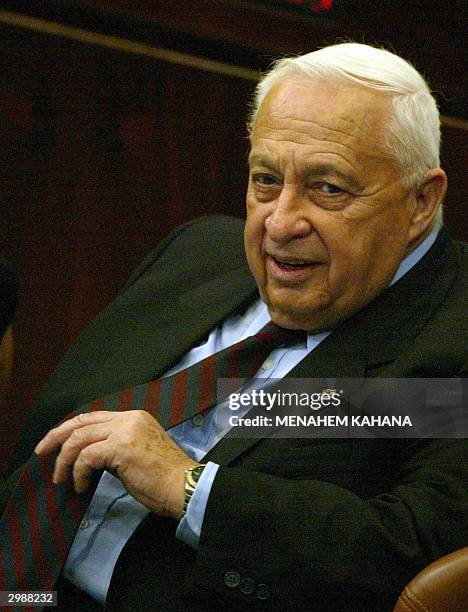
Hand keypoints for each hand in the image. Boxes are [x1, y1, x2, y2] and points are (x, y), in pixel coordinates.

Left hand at [34, 410, 197, 519]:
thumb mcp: (139, 451)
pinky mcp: (120, 447)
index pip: (93, 417)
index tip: (54, 443)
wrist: (184, 485)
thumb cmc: (164, 476)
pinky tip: (82, 486)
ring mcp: (124, 430)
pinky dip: (78, 473)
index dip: (70, 428)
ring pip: (79, 439)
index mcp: (134, 416)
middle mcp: (128, 418)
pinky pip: (86, 457)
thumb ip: (116, 446)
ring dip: (64, 461)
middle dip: (56, 437)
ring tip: (61, 478)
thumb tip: (90, 456)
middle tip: (41, 453)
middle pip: (81, 421)